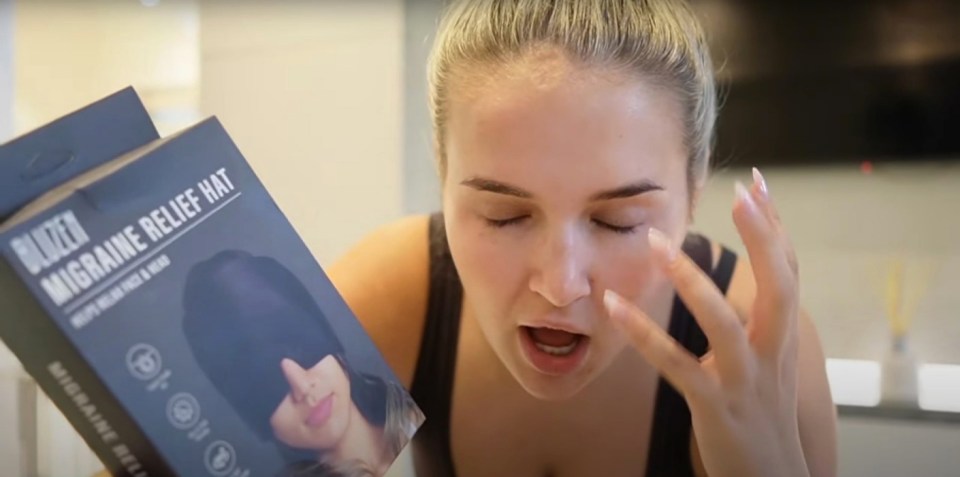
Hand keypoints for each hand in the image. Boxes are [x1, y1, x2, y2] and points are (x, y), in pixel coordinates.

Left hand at [603, 169, 808, 476]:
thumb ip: (750, 323)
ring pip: (725, 324)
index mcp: (781, 339)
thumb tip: (730, 285)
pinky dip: (643, 335)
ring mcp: (746, 382)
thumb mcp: (763, 364)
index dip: (776, 227)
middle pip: (780, 287)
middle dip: (764, 237)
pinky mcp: (715, 407)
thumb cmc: (759, 416)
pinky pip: (676, 366)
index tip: (758, 182)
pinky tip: (613, 307)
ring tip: (657, 239)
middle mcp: (772, 355)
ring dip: (690, 279)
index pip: (788, 271)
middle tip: (741, 192)